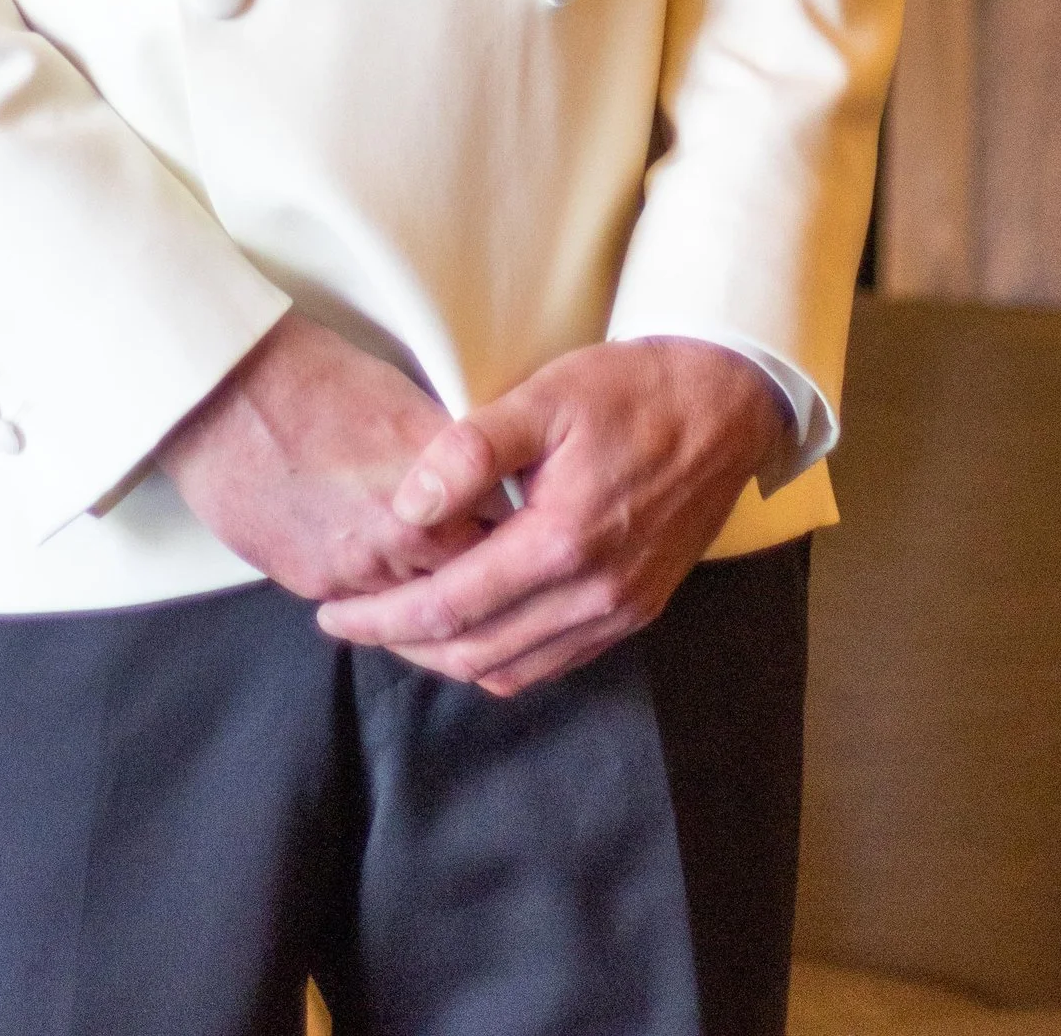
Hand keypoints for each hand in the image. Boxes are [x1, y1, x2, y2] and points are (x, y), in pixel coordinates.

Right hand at [157, 311, 494, 602]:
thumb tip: (481, 483)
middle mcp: (404, 537)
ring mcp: (357, 569)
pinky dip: (381, 601)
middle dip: (478, 581)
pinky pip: (365, 609)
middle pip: (466, 586)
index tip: (521, 536)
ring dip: (428, 598)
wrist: (227, 392)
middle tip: (489, 577)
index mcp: (438, 484)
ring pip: (417, 612)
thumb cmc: (315, 376)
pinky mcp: (313, 581)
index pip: (505, 537)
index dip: (515, 538)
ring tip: (437, 585)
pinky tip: (387, 584)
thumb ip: (451, 456)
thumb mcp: (405, 400)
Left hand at [315, 338, 790, 695]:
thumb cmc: (632, 389)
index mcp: (563, 541)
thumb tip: (407, 506)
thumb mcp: (546, 397)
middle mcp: (593, 594)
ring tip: (401, 628)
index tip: (333, 614)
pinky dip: (503, 657)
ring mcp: (620, 611)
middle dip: (403, 648)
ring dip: (451, 658)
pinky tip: (474, 624)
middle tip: (353, 623)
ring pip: (515, 670)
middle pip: (476, 653)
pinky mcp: (637, 612)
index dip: (383, 619)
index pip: (450, 607)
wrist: (727, 404)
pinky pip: (555, 662)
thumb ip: (471, 451)